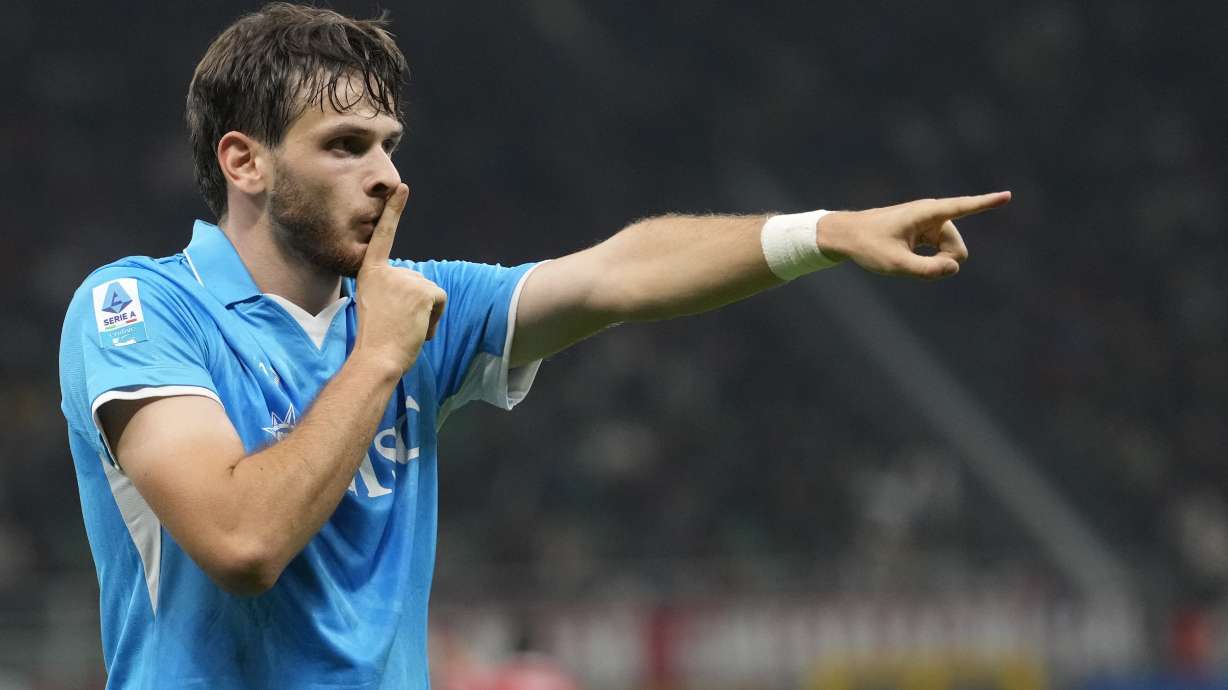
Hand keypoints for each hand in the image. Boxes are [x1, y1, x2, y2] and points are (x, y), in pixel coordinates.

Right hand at [352, 184, 447, 373]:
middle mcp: (387, 271)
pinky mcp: (423, 290)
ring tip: (405, 329)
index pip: (383, 237)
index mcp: (370, 273)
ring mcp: (406, 279)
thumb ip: (392, 291)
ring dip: (425, 314)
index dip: (394, 212)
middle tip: (396, 325)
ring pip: (430, 293)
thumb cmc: (376, 340)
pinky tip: (419, 329)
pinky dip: (435, 318)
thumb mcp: (377, 306)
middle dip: (415, 306)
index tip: (401, 188)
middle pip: (417, 282)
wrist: (376, 357)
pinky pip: (440, 301)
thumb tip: (419, 291)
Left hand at [818, 191, 1011, 279]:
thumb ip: (926, 270)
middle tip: (914, 267)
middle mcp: (931, 214)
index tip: (1008, 195)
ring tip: (906, 262)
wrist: (846, 236)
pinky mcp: (924, 232)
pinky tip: (913, 259)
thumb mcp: (895, 264)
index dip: (986, 203)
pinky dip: (930, 262)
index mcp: (926, 213)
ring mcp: (928, 223)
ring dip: (935, 264)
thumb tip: (955, 268)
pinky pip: (939, 252)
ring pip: (949, 252)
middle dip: (945, 263)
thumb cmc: (868, 246)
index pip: (963, 207)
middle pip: (957, 247)